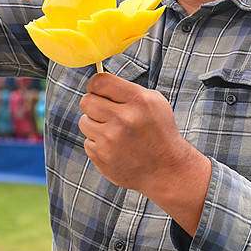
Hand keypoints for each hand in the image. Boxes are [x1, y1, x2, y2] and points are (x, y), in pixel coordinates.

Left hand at [79, 73, 187, 191]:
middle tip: (106, 112)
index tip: (98, 91)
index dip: (94, 85)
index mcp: (138, 100)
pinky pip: (87, 142)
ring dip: (94, 125)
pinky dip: (98, 144)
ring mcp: (111, 140)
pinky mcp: (103, 158)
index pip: (99, 82)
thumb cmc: (159, 131)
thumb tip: (97, 83)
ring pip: (84, 121)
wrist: (166, 169)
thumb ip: (127, 90)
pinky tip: (115, 148)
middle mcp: (124, 119)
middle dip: (93, 105)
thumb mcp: (154, 102)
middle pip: (86, 101)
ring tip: (113, 132)